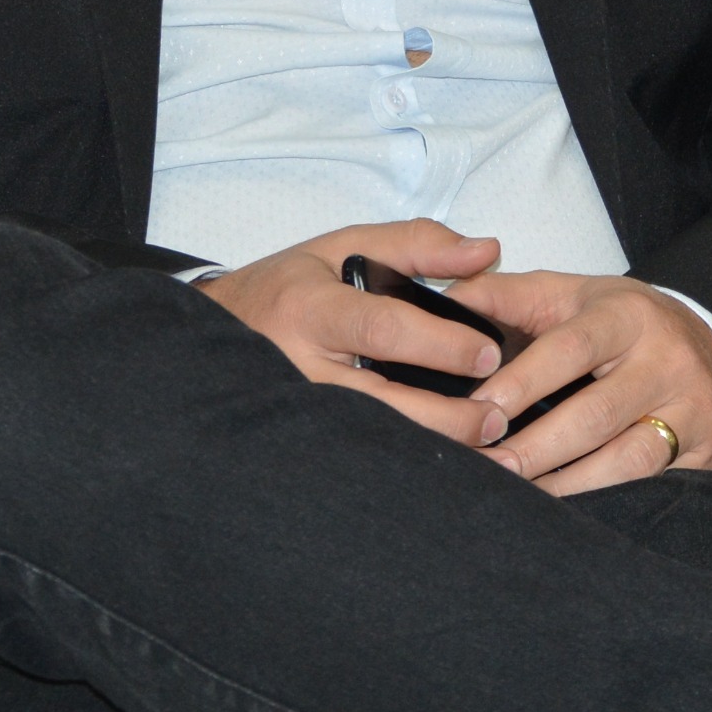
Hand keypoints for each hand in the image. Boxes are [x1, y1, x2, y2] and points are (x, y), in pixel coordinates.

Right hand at [196, 221, 511, 449]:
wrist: (213, 337)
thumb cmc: (287, 287)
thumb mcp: (342, 246)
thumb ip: (418, 244)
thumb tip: (489, 251)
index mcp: (311, 309)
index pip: (381, 329)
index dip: (439, 345)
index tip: (488, 353)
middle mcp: (299, 369)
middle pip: (380, 402)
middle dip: (445, 416)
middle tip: (498, 418)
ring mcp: (295, 416)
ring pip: (369, 441)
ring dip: (428, 449)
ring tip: (483, 448)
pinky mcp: (297, 443)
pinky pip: (355, 457)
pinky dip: (399, 465)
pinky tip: (440, 467)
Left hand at [449, 269, 711, 495]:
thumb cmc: (623, 325)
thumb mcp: (572, 296)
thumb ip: (506, 296)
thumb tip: (445, 299)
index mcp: (627, 315)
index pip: (571, 348)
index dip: (523, 382)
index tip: (478, 409)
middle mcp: (666, 360)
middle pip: (595, 414)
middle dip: (534, 449)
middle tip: (485, 469)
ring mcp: (692, 410)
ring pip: (626, 461)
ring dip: (565, 487)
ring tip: (516, 501)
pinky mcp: (708, 455)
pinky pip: (652, 488)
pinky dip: (605, 505)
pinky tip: (565, 518)